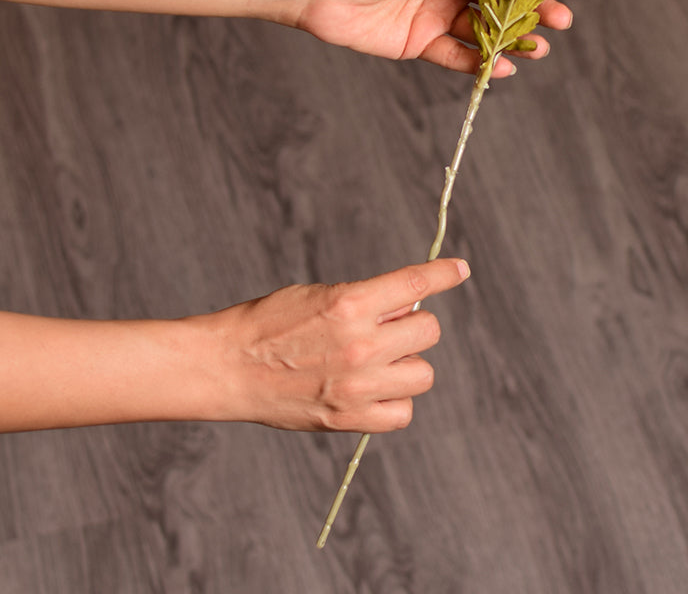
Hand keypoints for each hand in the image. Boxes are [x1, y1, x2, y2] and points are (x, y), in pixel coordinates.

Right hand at [208, 259, 470, 431]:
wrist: (227, 366)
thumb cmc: (269, 323)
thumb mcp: (320, 294)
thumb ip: (366, 301)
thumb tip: (407, 307)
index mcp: (351, 303)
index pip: (415, 283)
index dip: (444, 274)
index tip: (460, 269)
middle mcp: (360, 344)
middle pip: (429, 330)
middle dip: (412, 325)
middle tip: (386, 329)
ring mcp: (357, 385)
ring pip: (424, 373)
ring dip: (408, 363)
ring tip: (378, 362)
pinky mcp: (348, 417)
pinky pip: (402, 413)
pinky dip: (395, 401)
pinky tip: (374, 390)